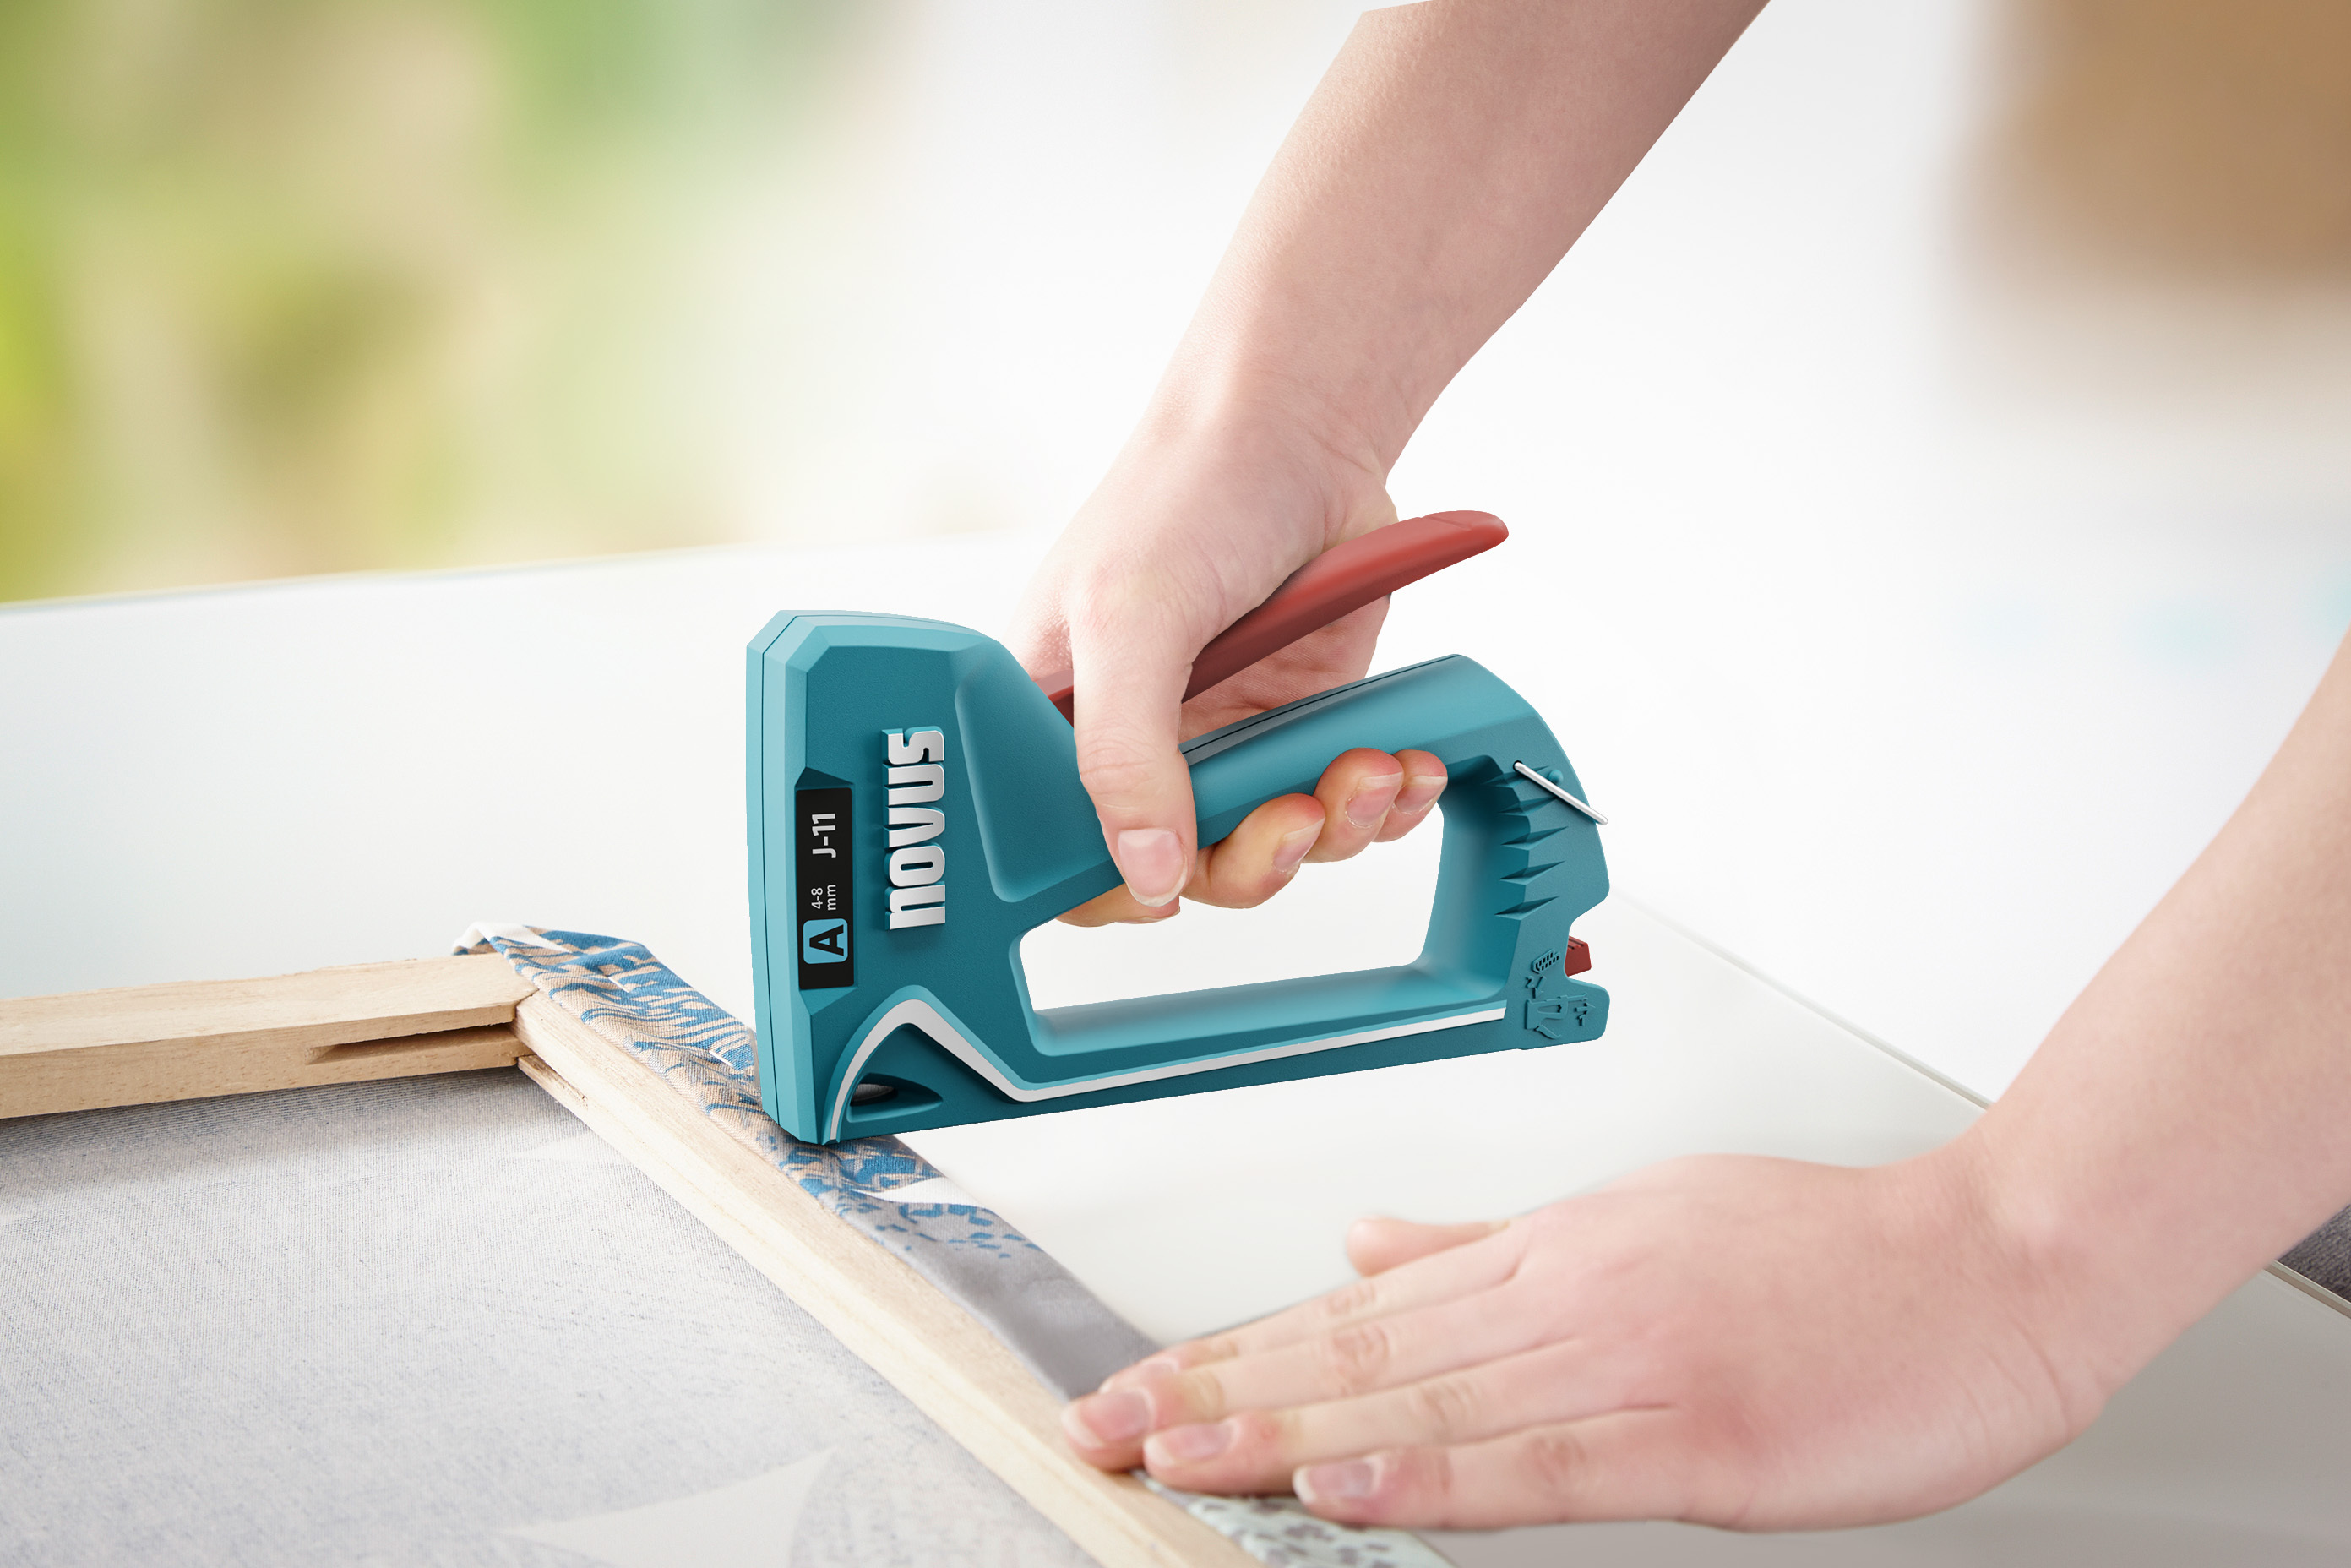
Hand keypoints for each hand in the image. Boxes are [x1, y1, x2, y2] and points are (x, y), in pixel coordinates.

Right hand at [1013, 417, 1442, 922]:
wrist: (1305, 432)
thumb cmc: (1188, 491)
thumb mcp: (1130, 617)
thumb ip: (1124, 752)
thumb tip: (1145, 870)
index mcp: (1057, 717)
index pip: (1056, 848)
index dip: (1112, 885)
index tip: (1173, 884)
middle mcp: (1137, 739)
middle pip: (1180, 868)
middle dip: (1252, 856)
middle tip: (1294, 813)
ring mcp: (1224, 736)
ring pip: (1269, 845)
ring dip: (1331, 826)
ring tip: (1366, 769)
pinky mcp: (1298, 726)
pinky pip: (1335, 804)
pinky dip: (1376, 799)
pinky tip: (1397, 763)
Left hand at [1060, 1145, 2114, 1530]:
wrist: (1986, 1267)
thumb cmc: (1825, 1253)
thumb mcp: (1635, 1221)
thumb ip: (1490, 1246)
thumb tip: (1368, 1241)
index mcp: (1547, 1256)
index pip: (1356, 1311)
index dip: (1239, 1351)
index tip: (1148, 1383)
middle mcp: (1560, 1300)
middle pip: (1357, 1351)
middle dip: (1219, 1391)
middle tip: (1106, 1423)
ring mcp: (1621, 1364)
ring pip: (1418, 1399)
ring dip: (1281, 1430)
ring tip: (1173, 1454)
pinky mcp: (1689, 1436)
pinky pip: (1537, 1462)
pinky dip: (1430, 1472)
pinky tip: (1343, 1485)